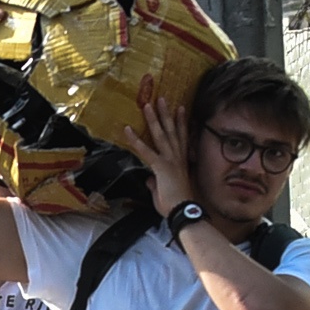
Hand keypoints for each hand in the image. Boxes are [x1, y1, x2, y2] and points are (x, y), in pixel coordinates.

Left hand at [121, 99, 197, 219]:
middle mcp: (177, 157)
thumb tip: (149, 179)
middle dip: (166, 114)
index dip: (181, 123)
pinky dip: (135, 140)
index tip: (180, 109)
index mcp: (181, 162)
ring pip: (161, 135)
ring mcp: (170, 160)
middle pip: (172, 131)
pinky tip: (127, 129)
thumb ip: (156, 183)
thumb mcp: (164, 192)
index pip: (181, 138)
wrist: (182, 211)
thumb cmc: (176, 204)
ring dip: (154, 118)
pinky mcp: (161, 167)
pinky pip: (146, 151)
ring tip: (148, 104)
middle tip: (161, 98)